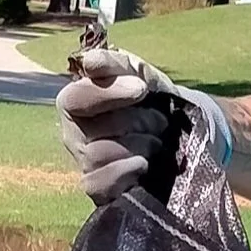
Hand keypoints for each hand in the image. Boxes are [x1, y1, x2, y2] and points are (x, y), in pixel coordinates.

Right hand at [54, 49, 230, 202]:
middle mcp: (72, 133)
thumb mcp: (136, 72)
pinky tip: (145, 164)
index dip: (109, 93)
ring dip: (140, 145)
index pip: (77, 97)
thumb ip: (113, 62)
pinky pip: (101, 182)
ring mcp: (83, 163)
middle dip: (136, 120)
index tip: (142, 88)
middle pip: (94, 128)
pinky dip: (128, 170)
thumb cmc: (149, 99)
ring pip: (101, 154)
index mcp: (75, 101)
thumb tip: (89, 61)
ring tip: (156, 142)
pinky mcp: (97, 189)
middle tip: (159, 120)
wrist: (178, 133)